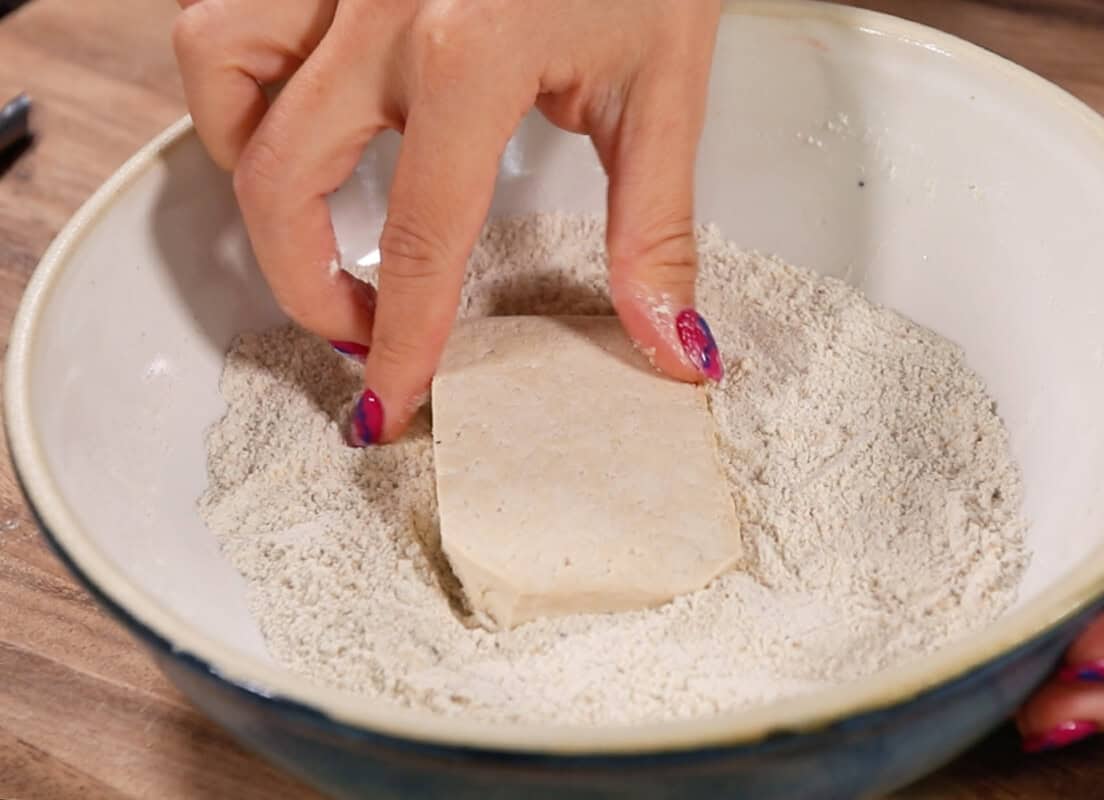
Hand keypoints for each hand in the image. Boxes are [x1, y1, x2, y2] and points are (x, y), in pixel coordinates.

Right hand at [173, 0, 723, 444]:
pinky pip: (226, 11)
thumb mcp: (665, 87)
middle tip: (358, 327)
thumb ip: (656, 227)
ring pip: (220, 70)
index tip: (392, 398)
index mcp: (471, 49)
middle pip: (282, 176)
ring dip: (248, 166)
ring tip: (306, 218)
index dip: (402, 338)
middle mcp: (381, 3)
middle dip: (304, 282)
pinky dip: (237, 78)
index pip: (422, 234)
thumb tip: (669, 345)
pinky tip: (295, 114)